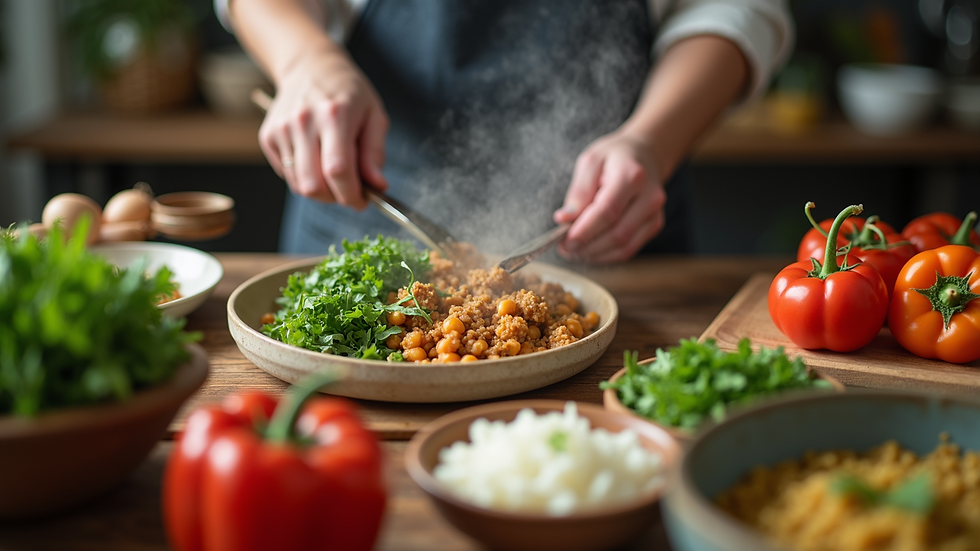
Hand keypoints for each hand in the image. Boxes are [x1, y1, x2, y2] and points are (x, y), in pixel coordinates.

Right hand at [259, 48, 388, 208]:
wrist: (310, 66)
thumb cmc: (348, 92)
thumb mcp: (374, 115)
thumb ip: (374, 153)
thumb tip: (378, 186)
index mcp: (334, 115)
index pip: (338, 170)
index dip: (352, 195)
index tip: (362, 200)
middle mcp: (303, 122)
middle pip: (313, 185)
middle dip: (335, 198)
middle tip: (349, 190)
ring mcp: (282, 129)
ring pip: (299, 185)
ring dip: (320, 191)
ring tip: (334, 173)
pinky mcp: (268, 136)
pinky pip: (288, 175)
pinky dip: (305, 178)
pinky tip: (316, 160)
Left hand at [554, 130, 666, 263]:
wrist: (646, 153)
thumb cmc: (614, 156)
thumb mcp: (590, 162)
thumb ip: (578, 191)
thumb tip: (564, 219)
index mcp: (632, 175)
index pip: (608, 210)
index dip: (585, 230)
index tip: (564, 241)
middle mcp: (649, 197)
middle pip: (618, 233)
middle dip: (588, 246)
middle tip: (564, 249)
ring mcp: (655, 213)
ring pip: (624, 246)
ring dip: (596, 254)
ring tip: (574, 251)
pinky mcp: (654, 224)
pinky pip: (629, 249)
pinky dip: (607, 255)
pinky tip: (590, 251)